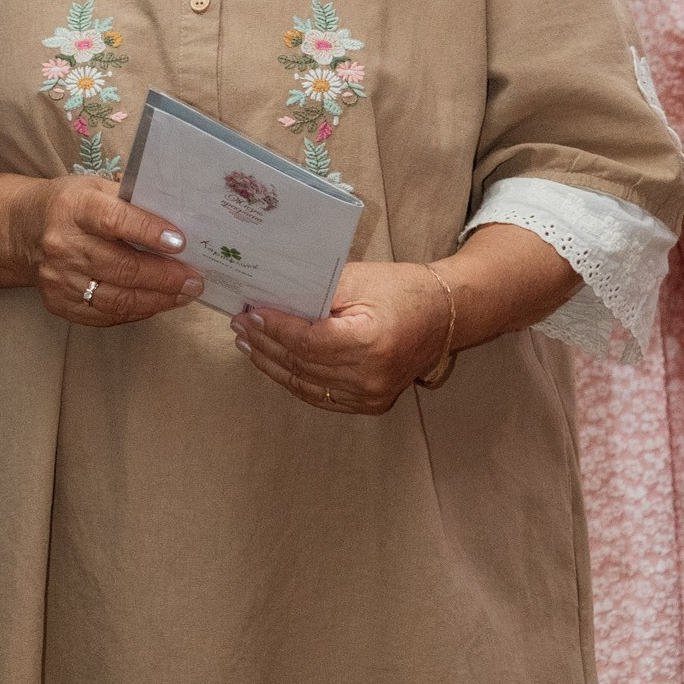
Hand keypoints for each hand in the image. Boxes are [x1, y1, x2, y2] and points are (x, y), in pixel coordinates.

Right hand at [11, 174, 204, 329]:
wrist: (22, 230)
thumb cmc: (70, 205)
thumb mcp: (95, 188)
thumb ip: (131, 203)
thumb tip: (179, 220)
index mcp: (74, 207)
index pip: (115, 221)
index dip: (149, 232)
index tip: (180, 242)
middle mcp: (62, 244)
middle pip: (122, 267)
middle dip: (165, 276)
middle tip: (195, 279)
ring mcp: (59, 279)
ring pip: (118, 298)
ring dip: (158, 299)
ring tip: (184, 294)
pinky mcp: (58, 302)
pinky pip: (105, 315)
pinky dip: (136, 311)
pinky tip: (156, 303)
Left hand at [232, 260, 453, 414]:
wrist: (444, 317)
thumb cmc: (402, 290)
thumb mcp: (357, 280)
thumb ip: (315, 292)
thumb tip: (270, 298)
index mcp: (370, 343)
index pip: (308, 342)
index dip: (275, 329)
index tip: (249, 314)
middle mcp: (370, 377)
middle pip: (303, 365)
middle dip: (265, 344)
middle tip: (239, 325)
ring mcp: (371, 396)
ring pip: (306, 384)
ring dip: (272, 364)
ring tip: (247, 344)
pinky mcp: (370, 404)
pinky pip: (321, 395)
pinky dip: (294, 379)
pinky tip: (273, 363)